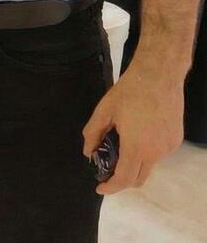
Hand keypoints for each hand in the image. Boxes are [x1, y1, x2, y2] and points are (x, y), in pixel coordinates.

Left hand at [82, 60, 184, 193]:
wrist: (158, 76)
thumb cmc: (129, 92)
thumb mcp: (104, 110)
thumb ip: (93, 133)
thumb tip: (88, 152)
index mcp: (136, 147)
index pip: (123, 178)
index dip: (111, 187)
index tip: (100, 188)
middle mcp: (155, 152)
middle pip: (138, 178)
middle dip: (121, 179)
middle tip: (107, 168)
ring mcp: (168, 147)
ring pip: (149, 165)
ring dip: (134, 163)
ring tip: (121, 143)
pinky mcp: (176, 140)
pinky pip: (158, 153)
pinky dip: (146, 151)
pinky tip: (138, 132)